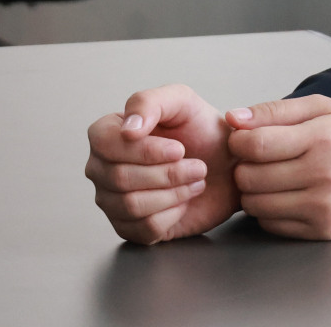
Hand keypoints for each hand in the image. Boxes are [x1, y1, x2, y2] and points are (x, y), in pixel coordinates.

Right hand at [85, 84, 240, 243]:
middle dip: (168, 173)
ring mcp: (112, 200)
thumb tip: (127, 130)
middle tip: (197, 166)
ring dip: (174, 193)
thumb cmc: (203, 131)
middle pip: (119, 178)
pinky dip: (173, 214)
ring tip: (195, 180)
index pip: (104, 144)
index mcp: (107, 134)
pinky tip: (184, 201)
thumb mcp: (183, 102)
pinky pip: (143, 229)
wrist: (228, 166)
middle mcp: (102, 168)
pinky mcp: (129, 227)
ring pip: (131, 205)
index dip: (144, 150)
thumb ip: (149, 102)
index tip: (179, 149)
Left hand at [225, 95, 330, 239]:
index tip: (245, 139)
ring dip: (254, 190)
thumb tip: (233, 118)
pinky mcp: (322, 230)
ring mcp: (321, 207)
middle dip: (245, 166)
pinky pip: (272, 225)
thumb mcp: (328, 109)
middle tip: (261, 159)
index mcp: (321, 138)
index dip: (239, 142)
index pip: (254, 145)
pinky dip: (270, 211)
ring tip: (275, 177)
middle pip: (249, 177)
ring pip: (255, 205)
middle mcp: (321, 175)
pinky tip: (287, 195)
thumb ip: (277, 111)